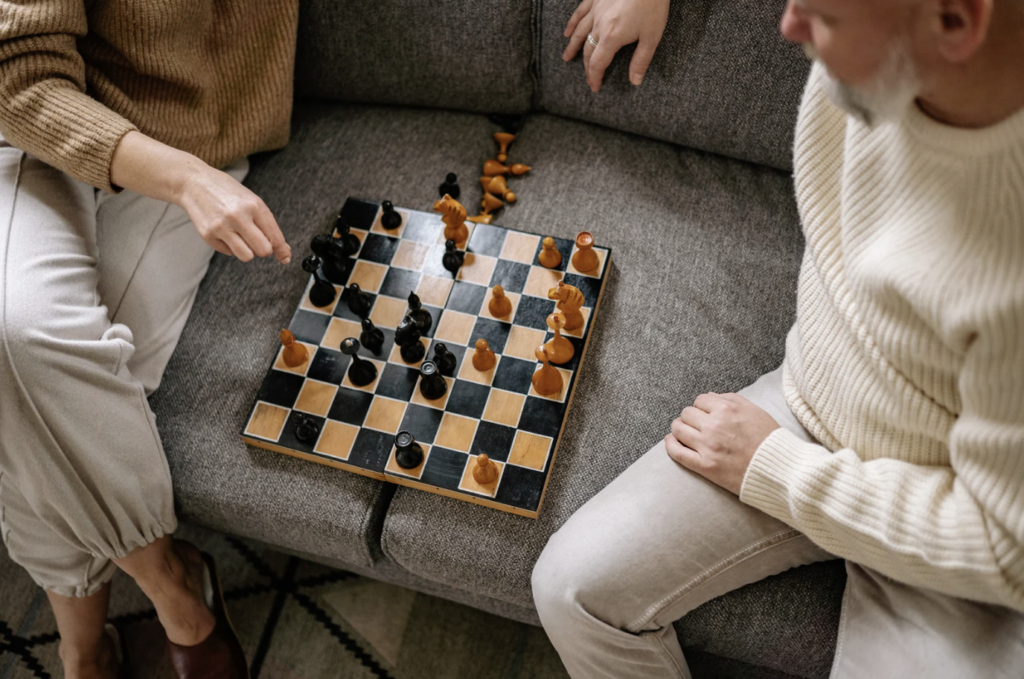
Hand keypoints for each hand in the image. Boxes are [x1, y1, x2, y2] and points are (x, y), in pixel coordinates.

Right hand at [177, 163, 290, 263]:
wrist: (194, 182)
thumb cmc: (226, 191)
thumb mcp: (251, 200)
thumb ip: (266, 223)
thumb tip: (281, 249)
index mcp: (254, 205)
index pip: (274, 236)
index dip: (282, 251)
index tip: (285, 258)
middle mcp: (238, 216)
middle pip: (263, 251)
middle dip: (263, 249)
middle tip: (256, 240)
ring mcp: (221, 227)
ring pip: (247, 256)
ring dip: (247, 251)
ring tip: (240, 237)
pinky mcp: (208, 235)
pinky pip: (228, 252)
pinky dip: (230, 246)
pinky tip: (224, 231)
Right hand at [562, 0, 670, 91]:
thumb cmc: (652, 5)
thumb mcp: (652, 37)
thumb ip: (641, 60)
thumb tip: (635, 81)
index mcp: (612, 37)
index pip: (598, 63)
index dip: (595, 77)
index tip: (595, 87)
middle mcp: (599, 25)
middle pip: (588, 51)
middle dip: (587, 67)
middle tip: (588, 78)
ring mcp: (596, 11)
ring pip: (579, 33)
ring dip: (573, 47)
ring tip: (567, 58)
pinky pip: (580, 13)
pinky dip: (572, 24)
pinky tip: (567, 32)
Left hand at [664, 393, 780, 494]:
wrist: (780, 469)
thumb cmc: (769, 439)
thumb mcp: (754, 410)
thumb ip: (731, 399)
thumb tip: (709, 396)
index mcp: (727, 409)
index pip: (700, 400)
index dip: (701, 407)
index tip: (704, 414)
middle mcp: (715, 425)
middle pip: (687, 414)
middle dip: (690, 418)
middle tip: (695, 425)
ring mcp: (708, 446)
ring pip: (678, 430)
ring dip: (678, 429)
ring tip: (682, 433)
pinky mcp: (705, 466)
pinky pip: (678, 453)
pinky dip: (670, 445)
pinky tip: (671, 441)